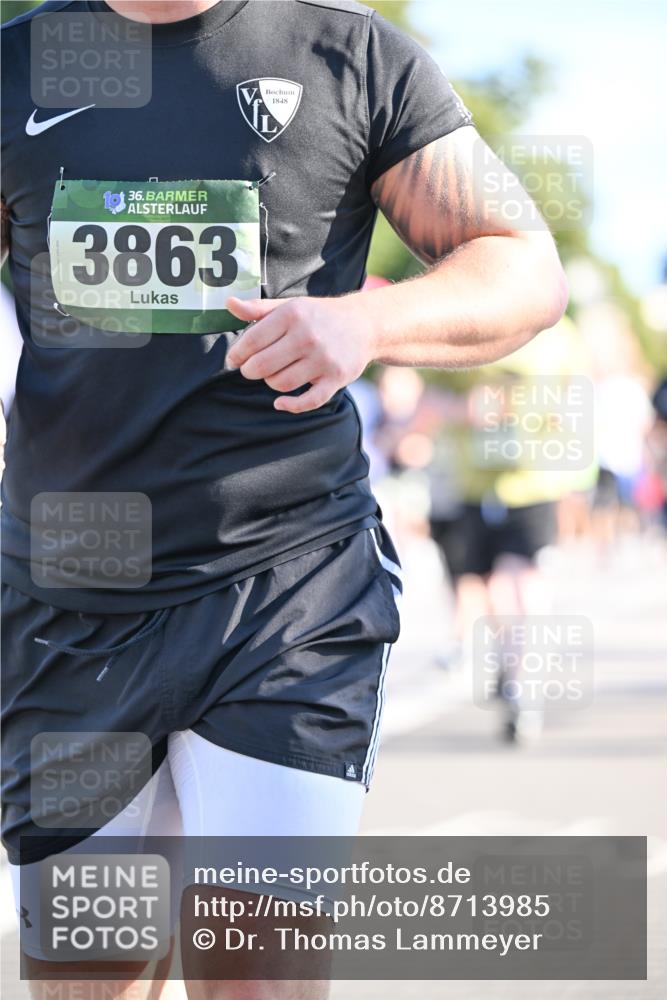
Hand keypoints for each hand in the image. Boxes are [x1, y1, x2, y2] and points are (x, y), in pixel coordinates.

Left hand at [225, 295, 376, 412]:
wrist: (364, 325)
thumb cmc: (319, 316)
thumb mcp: (290, 306)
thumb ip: (258, 309)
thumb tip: (229, 303)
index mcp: (292, 315)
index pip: (252, 341)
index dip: (237, 354)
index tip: (234, 360)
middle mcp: (307, 336)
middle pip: (262, 366)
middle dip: (250, 371)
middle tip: (251, 370)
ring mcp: (323, 360)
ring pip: (281, 384)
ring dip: (270, 383)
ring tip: (273, 375)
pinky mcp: (336, 379)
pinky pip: (308, 402)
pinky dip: (290, 406)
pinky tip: (280, 402)